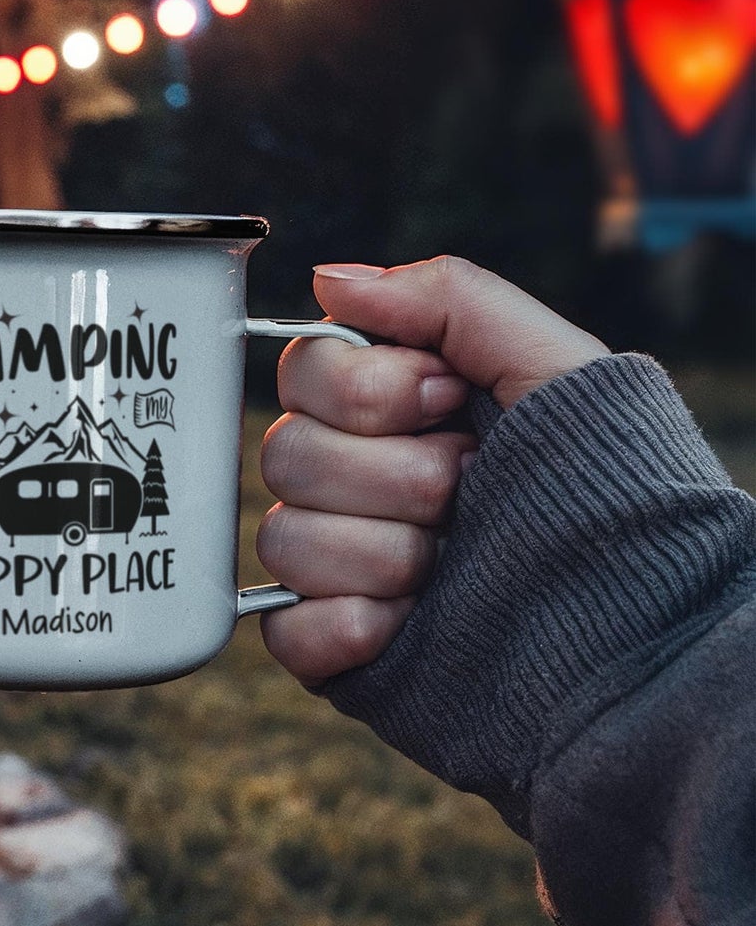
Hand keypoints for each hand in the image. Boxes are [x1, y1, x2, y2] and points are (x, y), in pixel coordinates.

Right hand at [258, 256, 607, 686]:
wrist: (640, 633)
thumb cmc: (610, 493)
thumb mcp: (551, 365)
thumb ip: (447, 299)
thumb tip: (329, 278)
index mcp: (394, 414)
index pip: (302, 370)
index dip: (368, 389)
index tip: (451, 403)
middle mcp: (356, 484)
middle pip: (285, 453)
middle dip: (392, 473)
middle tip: (469, 488)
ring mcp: (343, 567)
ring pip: (284, 539)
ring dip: (385, 552)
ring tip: (454, 564)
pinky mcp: (338, 647)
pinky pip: (284, 628)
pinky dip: (346, 626)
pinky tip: (409, 624)